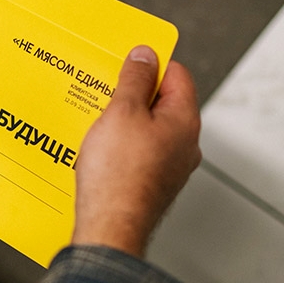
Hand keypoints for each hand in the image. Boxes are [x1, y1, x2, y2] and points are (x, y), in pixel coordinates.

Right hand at [71, 48, 200, 257]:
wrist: (110, 227)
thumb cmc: (118, 175)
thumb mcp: (122, 112)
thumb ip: (135, 79)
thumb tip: (145, 55)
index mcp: (185, 120)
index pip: (177, 74)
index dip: (150, 64)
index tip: (126, 64)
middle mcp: (185, 144)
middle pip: (162, 102)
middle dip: (133, 95)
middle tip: (106, 93)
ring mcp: (170, 167)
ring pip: (149, 130)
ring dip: (124, 122)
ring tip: (98, 123)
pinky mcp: (153, 184)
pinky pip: (140, 154)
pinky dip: (121, 147)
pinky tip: (100, 151)